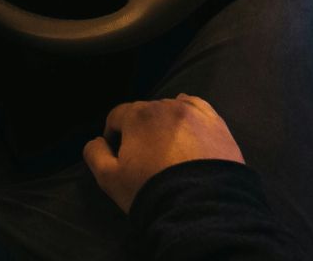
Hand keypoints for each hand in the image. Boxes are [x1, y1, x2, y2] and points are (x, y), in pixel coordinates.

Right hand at [84, 94, 244, 211]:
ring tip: (167, 150)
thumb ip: (95, 154)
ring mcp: (196, 113)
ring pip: (172, 110)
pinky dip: (190, 117)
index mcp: (139, 115)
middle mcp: (168, 106)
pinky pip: (199, 110)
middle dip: (139, 130)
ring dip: (165, 124)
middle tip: (142, 157)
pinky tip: (188, 129)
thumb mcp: (109, 178)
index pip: (117, 115)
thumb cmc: (150, 189)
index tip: (116, 154)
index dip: (112, 134)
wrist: (199, 205)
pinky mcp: (217, 123)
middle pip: (145, 112)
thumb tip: (96, 141)